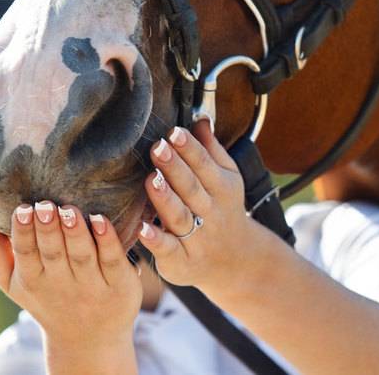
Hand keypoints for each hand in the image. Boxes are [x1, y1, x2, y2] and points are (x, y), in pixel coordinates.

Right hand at [0, 203, 141, 350]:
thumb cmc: (46, 297)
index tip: (22, 209)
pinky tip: (101, 221)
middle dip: (48, 229)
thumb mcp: (13, 280)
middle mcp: (61, 283)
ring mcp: (91, 285)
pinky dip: (107, 241)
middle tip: (45, 205)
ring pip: (81, 256)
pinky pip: (112, 261)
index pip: (25, 254)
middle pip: (52, 253)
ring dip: (75, 232)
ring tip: (69, 210)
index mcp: (32, 280)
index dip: (23, 232)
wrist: (88, 337)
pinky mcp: (119, 284)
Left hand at [137, 120, 270, 293]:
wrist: (236, 262)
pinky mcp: (181, 262)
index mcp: (222, 188)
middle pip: (192, 188)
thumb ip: (211, 150)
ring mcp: (197, 238)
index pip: (205, 165)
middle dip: (175, 168)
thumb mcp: (226, 179)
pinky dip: (155, 240)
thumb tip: (199, 117)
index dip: (190, 149)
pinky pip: (168, 250)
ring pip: (180, 217)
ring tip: (150, 179)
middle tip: (158, 147)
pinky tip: (142, 227)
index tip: (174, 132)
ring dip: (165, 199)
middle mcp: (211, 212)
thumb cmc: (222, 210)